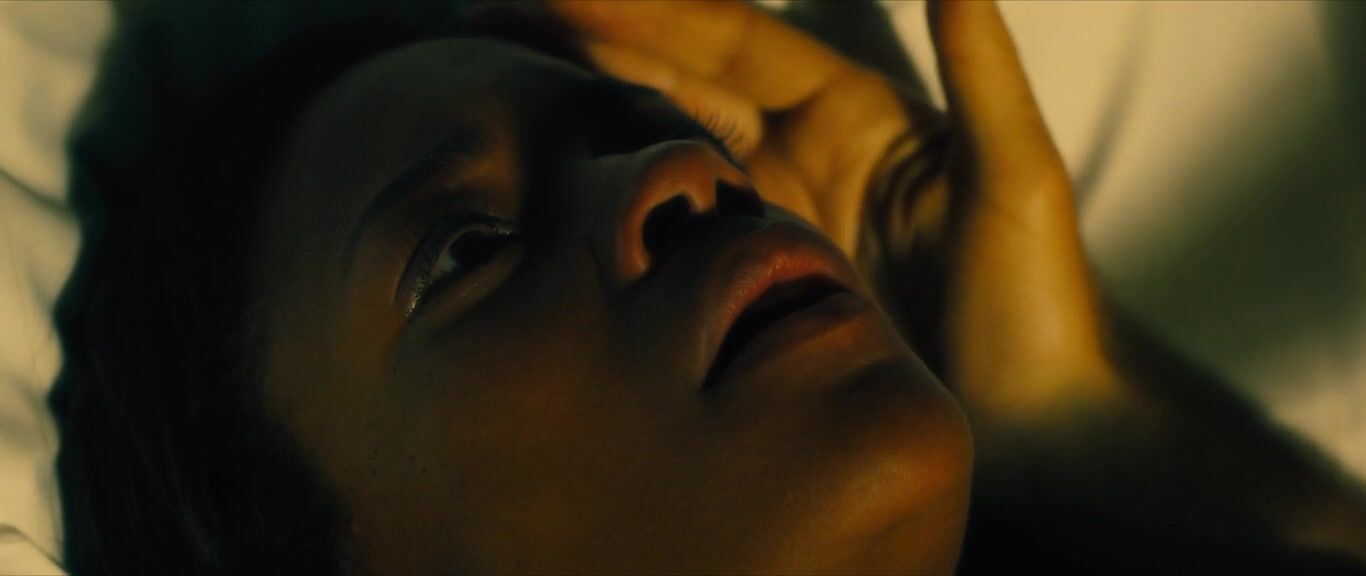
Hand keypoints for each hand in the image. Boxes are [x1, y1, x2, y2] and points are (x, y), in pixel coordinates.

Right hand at [550, 0, 1125, 428]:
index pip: (732, 41)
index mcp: (849, 107)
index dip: (651, 10)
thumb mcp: (1018, 180)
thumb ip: (982, 73)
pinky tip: (553, 179)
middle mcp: (798, 148)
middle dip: (593, 40)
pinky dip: (614, 197)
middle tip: (499, 14)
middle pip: (679, 77)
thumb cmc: (1038, 301)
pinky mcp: (752, 278)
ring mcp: (767, 213)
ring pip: (662, 143)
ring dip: (587, 104)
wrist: (1034, 421)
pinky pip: (673, 227)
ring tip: (501, 72)